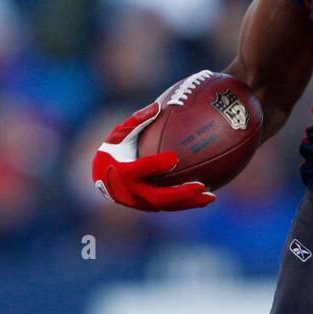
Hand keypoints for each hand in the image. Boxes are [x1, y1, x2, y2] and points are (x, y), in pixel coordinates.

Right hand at [91, 102, 215, 211]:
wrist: (101, 178)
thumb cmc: (113, 150)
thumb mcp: (119, 134)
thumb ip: (137, 121)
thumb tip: (158, 106)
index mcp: (122, 172)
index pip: (139, 170)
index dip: (156, 165)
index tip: (174, 158)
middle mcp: (131, 192)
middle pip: (158, 197)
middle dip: (180, 193)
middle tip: (200, 186)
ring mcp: (140, 203)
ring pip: (167, 206)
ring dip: (190, 203)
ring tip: (212, 197)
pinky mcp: (148, 207)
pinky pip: (170, 206)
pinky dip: (187, 203)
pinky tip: (206, 196)